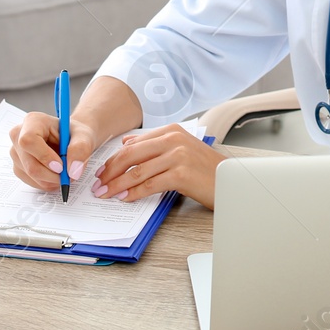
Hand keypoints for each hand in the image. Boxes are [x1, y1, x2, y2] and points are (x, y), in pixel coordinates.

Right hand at [9, 111, 95, 192]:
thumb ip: (80, 150)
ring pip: (30, 175)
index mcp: (33, 121)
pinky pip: (30, 181)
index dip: (44, 156)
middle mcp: (19, 135)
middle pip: (29, 163)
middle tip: (68, 176)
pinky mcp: (17, 166)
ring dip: (51, 180)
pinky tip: (55, 175)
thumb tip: (73, 171)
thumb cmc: (74, 134)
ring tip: (64, 172)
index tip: (61, 167)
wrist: (70, 139)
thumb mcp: (84, 137)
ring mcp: (16, 152)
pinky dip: (46, 183)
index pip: (29, 140)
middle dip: (52, 175)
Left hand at [93, 124, 226, 209]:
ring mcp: (178, 156)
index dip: (113, 159)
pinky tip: (125, 198)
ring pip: (137, 171)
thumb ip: (154, 145)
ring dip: (117, 184)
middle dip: (110, 172)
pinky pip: (149, 184)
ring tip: (106, 193)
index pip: (132, 144)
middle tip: (98, 184)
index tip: (101, 172)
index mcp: (171, 131)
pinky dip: (133, 193)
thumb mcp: (180, 149)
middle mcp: (173, 139)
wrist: (230, 180)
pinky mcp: (181, 174)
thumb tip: (126, 144)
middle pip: (130, 155)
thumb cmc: (206, 168)